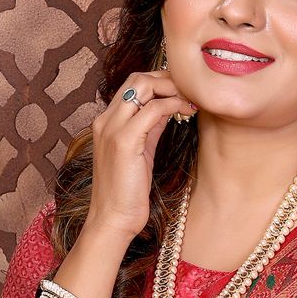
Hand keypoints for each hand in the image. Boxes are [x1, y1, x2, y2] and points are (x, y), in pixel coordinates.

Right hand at [87, 70, 197, 241]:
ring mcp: (113, 129)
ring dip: (172, 88)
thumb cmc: (126, 193)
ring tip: (191, 100)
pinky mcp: (124, 141)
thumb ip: (148, 128)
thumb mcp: (140, 152)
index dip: (160, 82)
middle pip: (137, 78)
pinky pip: (153, 109)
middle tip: (190, 92)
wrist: (112, 219)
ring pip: (143, 86)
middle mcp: (106, 120)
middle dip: (168, 79)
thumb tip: (167, 109)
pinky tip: (187, 112)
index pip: (133, 85)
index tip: (182, 92)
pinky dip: (173, 105)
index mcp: (107, 122)